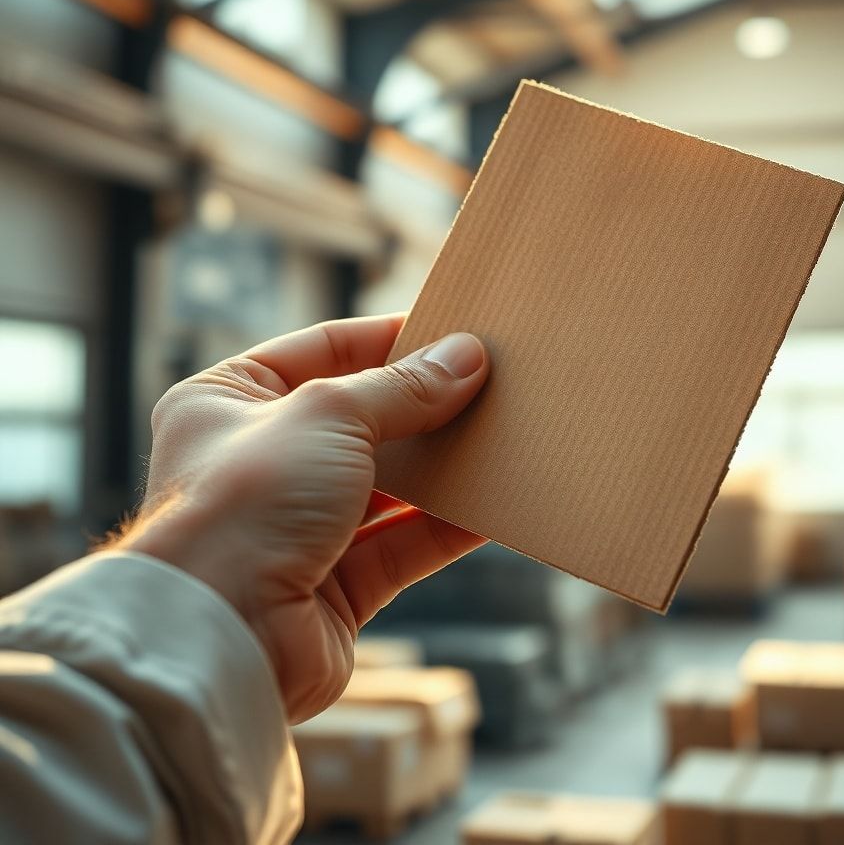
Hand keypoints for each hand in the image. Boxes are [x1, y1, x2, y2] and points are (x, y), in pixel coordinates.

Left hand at [116, 316, 488, 722]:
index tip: (452, 332)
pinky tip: (492, 508)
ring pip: (388, 486)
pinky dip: (447, 527)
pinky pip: (403, 545)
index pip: (323, 349)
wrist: (219, 636)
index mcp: (229, 401)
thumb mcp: (328, 415)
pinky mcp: (333, 585)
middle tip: (488, 383)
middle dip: (424, 406)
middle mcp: (260, 463)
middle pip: (362, 419)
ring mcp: (296, 526)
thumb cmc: (244, 503)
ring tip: (499, 438)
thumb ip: (402, 388)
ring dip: (443, 467)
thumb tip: (466, 357)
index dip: (389, 338)